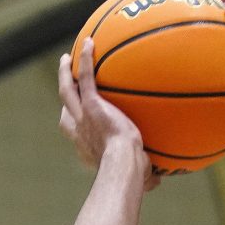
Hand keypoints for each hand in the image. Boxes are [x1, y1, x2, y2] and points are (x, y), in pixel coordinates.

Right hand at [58, 40, 157, 190]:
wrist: (123, 164)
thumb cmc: (132, 176)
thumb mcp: (139, 177)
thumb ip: (147, 176)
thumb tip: (159, 182)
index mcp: (88, 148)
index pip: (78, 135)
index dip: (76, 126)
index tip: (80, 118)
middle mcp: (80, 132)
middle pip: (66, 113)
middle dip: (66, 97)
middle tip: (67, 82)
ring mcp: (83, 117)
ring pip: (67, 90)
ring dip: (66, 74)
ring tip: (68, 58)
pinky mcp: (92, 104)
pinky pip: (86, 77)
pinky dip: (85, 59)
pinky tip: (89, 42)